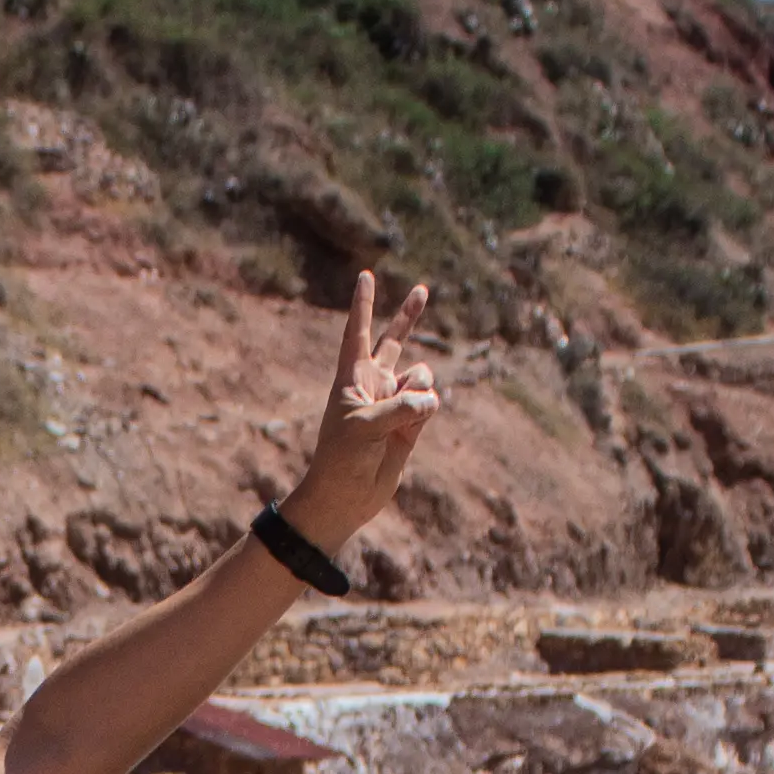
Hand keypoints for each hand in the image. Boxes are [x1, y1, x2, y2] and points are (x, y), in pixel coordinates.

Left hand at [273, 272, 439, 551]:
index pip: (358, 332)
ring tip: (403, 416)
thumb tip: (431, 400)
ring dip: (419, 390)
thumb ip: (401, 407)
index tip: (366, 276)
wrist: (345, 497)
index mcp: (352, 377)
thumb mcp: (367, 426)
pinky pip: (430, 402)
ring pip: (422, 376)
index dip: (363, 304)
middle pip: (394, 340)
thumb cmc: (342, 458)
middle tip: (422, 290)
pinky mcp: (411, 423)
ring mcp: (395, 402)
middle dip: (408, 316)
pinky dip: (426, 409)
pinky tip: (412, 426)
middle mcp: (375, 383)